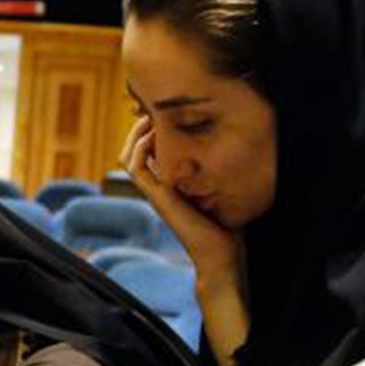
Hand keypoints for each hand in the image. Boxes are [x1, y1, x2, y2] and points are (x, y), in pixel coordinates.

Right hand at [122, 117, 237, 278]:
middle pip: (133, 153)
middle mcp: (158, 188)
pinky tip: (152, 135)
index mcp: (169, 185)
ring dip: (135, 135)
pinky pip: (137, 169)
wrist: (220, 254)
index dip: (149, 132)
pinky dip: (140, 148)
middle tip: (151, 110)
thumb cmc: (226, 227)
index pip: (148, 153)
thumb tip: (234, 146)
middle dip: (138, 129)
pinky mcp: (158, 197)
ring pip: (129, 159)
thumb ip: (217, 172)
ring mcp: (155, 193)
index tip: (163, 114)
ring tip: (148, 118)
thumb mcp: (221, 190)